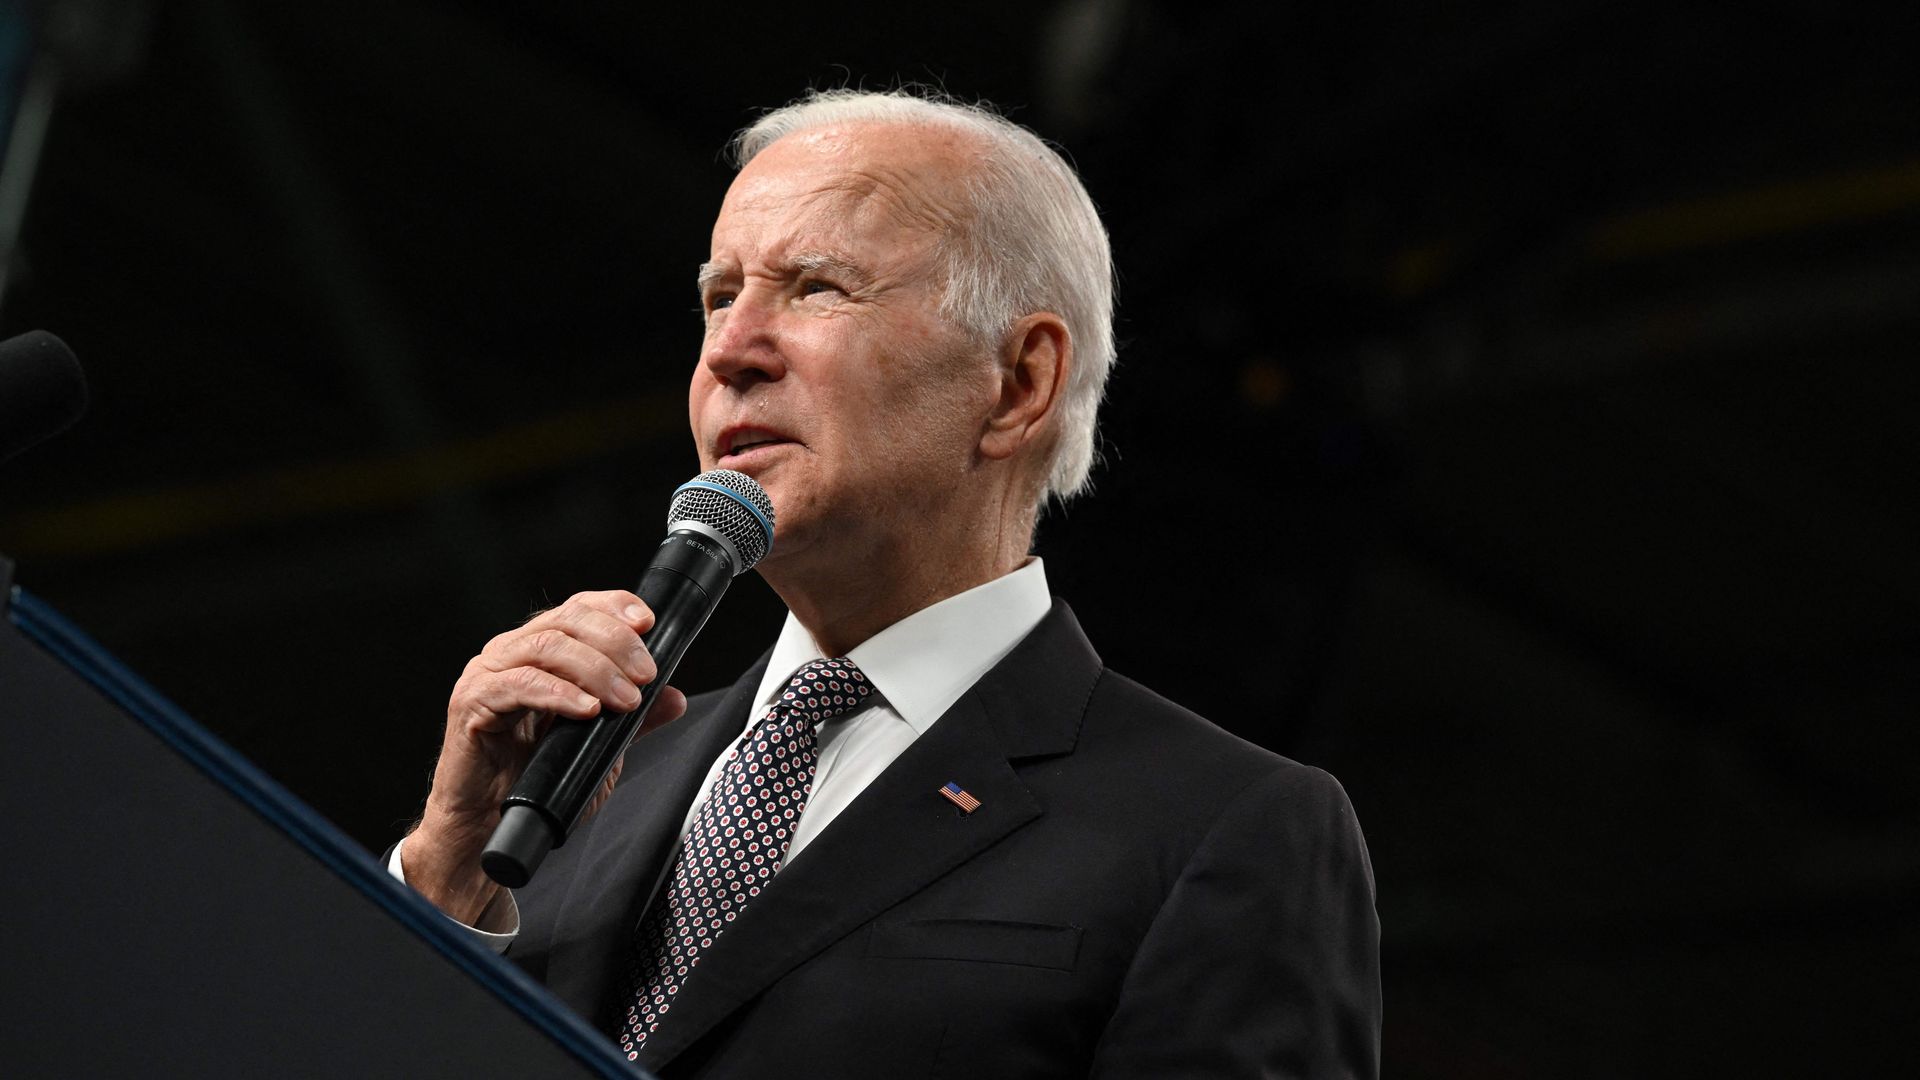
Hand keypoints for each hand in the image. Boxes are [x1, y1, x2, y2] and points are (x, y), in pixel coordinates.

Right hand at [405, 590, 688, 923]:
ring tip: (626, 699)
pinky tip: (587, 710)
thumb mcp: (596, 747)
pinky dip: (558, 693)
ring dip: (596, 669)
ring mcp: (488, 673)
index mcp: (539, 650)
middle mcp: (511, 652)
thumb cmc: (535, 780)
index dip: (615, 605)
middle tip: (646, 674)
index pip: (579, 607)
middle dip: (616, 642)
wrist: (487, 824)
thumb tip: (674, 697)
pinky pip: (518, 685)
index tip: (649, 623)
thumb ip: (632, 720)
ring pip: (546, 646)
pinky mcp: (472, 702)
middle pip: (567, 620)